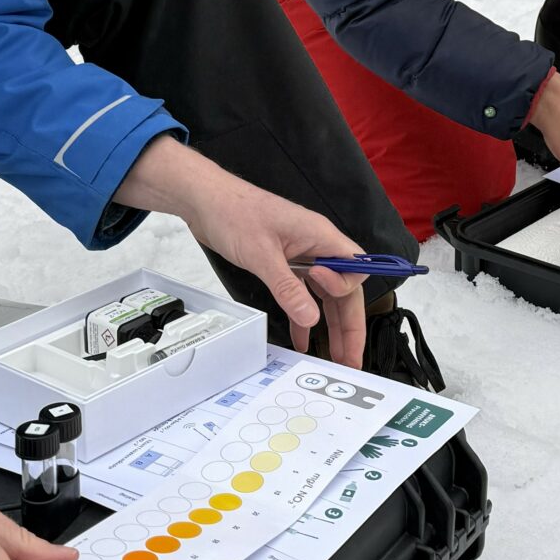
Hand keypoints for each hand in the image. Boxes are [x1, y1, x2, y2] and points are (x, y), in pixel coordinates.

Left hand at [114, 137, 368, 366]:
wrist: (205, 200)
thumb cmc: (234, 213)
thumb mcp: (261, 255)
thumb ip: (288, 288)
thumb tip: (312, 319)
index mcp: (320, 236)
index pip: (354, 267)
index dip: (345, 288)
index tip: (324, 297)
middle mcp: (316, 246)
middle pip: (344, 290)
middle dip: (349, 324)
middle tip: (350, 359)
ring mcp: (301, 256)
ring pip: (325, 296)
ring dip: (330, 326)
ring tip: (333, 358)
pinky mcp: (284, 263)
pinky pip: (303, 294)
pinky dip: (303, 317)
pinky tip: (302, 340)